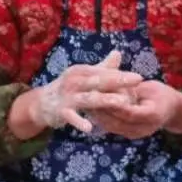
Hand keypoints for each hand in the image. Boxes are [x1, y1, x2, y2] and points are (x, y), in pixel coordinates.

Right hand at [9, 51, 143, 138]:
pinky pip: (71, 117)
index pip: (104, 72)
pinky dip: (79, 121)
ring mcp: (67, 96)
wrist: (42, 103)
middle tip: (136, 82)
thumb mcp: (84, 76)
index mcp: (82, 71)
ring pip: (88, 98)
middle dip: (118, 80)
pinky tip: (89, 128)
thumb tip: (119, 53)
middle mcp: (74, 80)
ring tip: (122, 103)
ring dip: (105, 100)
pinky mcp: (60, 111)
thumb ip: (102, 67)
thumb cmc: (69, 88)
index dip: (121, 75)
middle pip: (99, 81)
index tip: (139, 78)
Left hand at [85, 80, 181, 139]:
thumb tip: (117, 85)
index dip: (113, 103)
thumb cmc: (162, 95)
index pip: (128, 111)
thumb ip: (135, 90)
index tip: (99, 93)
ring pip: (112, 126)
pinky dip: (101, 119)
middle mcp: (144, 128)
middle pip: (117, 121)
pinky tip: (90, 111)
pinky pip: (112, 128)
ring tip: (84, 104)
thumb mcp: (152, 89)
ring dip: (97, 116)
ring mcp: (136, 134)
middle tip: (85, 99)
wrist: (171, 112)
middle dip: (100, 110)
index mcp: (153, 115)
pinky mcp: (129, 135)